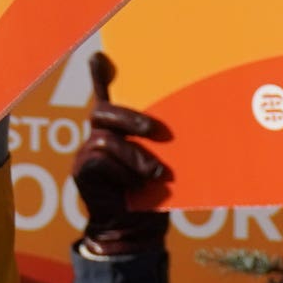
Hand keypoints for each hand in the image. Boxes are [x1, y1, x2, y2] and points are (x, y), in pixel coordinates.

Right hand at [72, 51, 175, 256]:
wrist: (136, 226)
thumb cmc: (156, 189)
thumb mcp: (168, 160)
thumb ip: (172, 141)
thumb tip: (200, 114)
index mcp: (120, 128)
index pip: (106, 94)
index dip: (100, 75)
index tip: (101, 56)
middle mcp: (100, 134)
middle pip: (103, 112)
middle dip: (129, 117)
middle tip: (155, 131)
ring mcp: (88, 152)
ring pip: (105, 139)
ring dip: (135, 156)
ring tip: (157, 173)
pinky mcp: (82, 170)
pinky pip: (100, 159)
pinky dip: (124, 172)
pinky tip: (137, 186)